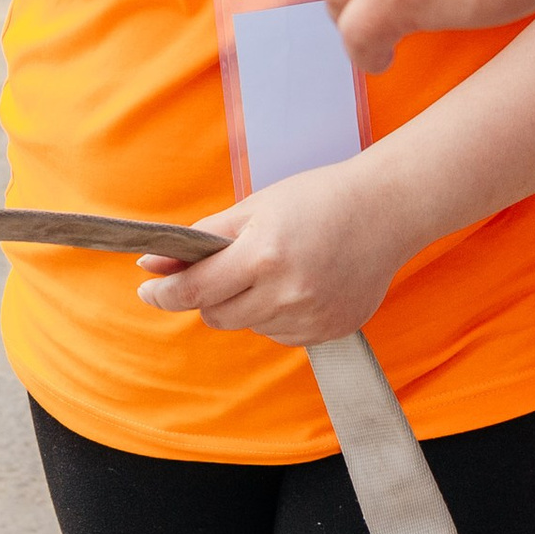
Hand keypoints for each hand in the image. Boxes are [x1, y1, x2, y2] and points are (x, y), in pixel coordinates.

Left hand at [136, 157, 411, 345]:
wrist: (386, 210)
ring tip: (280, 267)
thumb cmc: (319, 199)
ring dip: (248, 304)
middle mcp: (287, 293)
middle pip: (217, 315)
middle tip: (229, 267)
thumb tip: (152, 264)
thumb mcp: (255, 207)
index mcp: (264, 255)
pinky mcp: (330, 331)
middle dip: (210, 295)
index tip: (148, 291)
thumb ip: (202, 239)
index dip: (163, 294)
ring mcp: (311, 317)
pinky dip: (279, 314)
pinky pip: (282, 334)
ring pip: (250, 326)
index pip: (194, 291)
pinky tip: (302, 283)